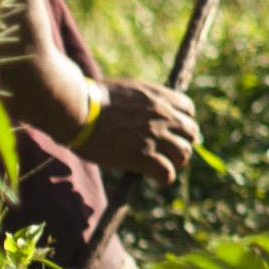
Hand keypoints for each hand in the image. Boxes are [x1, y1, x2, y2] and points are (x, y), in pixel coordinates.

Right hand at [79, 77, 200, 183]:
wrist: (76, 109)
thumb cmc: (90, 99)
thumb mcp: (126, 91)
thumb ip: (143, 102)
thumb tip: (144, 113)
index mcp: (159, 96)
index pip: (188, 110)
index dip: (180, 122)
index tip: (169, 130)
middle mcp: (163, 115)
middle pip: (191, 133)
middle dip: (181, 142)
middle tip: (166, 150)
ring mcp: (155, 136)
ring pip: (183, 154)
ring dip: (174, 161)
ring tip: (159, 164)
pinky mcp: (144, 156)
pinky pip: (167, 173)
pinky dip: (163, 177)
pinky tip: (151, 175)